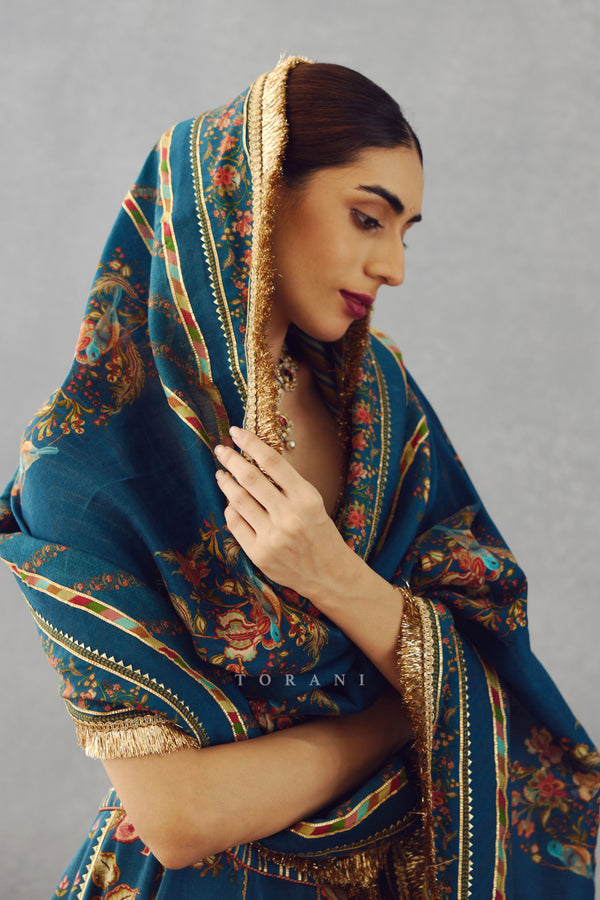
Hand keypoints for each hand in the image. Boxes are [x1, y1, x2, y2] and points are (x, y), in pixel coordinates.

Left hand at [214, 427, 350, 599]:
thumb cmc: (319, 532)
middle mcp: (289, 516)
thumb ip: (287, 484)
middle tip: (221, 450)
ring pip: (238, 500)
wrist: (327, 574)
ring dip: (226, 483)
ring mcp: (272, 536)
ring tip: (221, 474)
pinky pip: (236, 524)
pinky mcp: (259, 554)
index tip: (236, 432)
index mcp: (306, 498)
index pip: (272, 462)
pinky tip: (230, 502)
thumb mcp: (313, 502)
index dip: (250, 443)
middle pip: (250, 478)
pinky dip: (230, 509)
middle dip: (231, 460)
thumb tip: (254, 460)